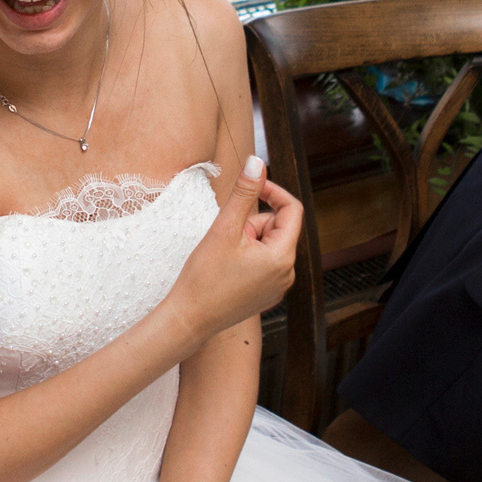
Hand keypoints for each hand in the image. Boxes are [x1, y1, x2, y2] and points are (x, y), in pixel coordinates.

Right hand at [167, 155, 301, 340]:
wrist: (189, 320)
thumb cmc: (204, 277)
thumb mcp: (225, 228)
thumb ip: (244, 192)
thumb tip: (257, 162)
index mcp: (283, 257)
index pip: (292, 210)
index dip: (273, 191)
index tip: (251, 185)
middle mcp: (287, 274)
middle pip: (278, 227)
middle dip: (253, 222)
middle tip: (228, 236)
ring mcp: (278, 287)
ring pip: (269, 244)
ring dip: (249, 239)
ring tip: (225, 255)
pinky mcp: (267, 294)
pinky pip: (265, 262)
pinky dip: (248, 256)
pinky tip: (227, 270)